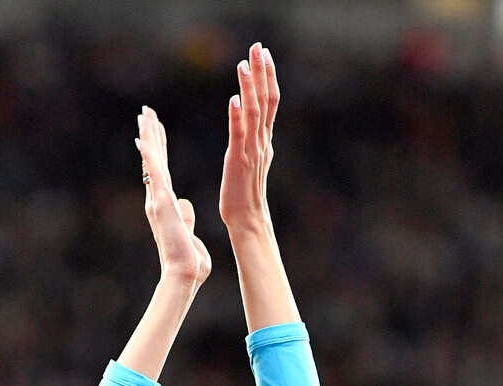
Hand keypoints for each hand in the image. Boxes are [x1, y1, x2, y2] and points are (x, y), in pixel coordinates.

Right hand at [136, 106, 210, 287]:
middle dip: (149, 136)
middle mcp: (157, 201)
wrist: (183, 276)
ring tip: (144, 114)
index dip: (158, 151)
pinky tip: (143, 134)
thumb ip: (186, 219)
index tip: (155, 131)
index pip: (161, 172)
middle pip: (153, 161)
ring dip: (147, 136)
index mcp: (166, 207)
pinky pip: (154, 172)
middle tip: (145, 114)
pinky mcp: (162, 202)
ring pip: (151, 161)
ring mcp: (157, 201)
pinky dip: (148, 153)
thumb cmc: (189, 264)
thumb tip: (185, 206)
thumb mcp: (189, 235)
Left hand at [219, 42, 279, 233]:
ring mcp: (251, 151)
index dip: (267, 77)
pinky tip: (233, 99)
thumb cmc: (245, 195)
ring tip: (244, 64)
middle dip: (262, 73)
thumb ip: (251, 137)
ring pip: (253, 113)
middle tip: (258, 47)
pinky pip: (238, 135)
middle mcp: (261, 142)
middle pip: (265, 101)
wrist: (248, 221)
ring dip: (249, 88)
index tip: (264, 54)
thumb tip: (243, 113)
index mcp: (264, 141)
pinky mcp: (238, 161)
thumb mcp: (251, 160)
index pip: (269, 102)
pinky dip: (236, 116)